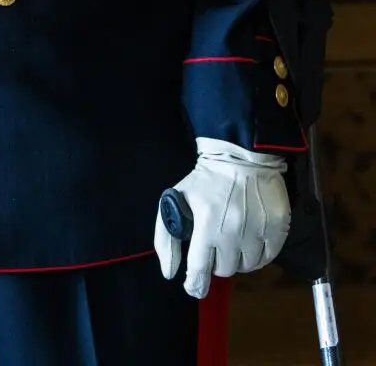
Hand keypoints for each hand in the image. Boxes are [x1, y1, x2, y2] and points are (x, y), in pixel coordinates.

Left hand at [154, 137, 289, 298]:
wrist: (241, 156)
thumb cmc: (205, 180)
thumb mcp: (176, 200)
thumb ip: (166, 238)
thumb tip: (169, 273)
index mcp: (207, 224)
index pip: (199, 269)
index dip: (195, 284)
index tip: (194, 287)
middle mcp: (233, 231)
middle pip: (224, 270)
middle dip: (217, 262)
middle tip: (216, 245)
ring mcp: (258, 231)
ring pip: (246, 267)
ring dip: (237, 259)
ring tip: (233, 240)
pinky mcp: (277, 228)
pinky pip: (267, 258)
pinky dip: (257, 255)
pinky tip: (250, 240)